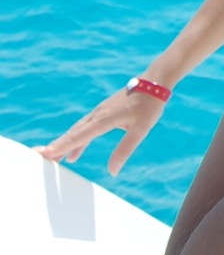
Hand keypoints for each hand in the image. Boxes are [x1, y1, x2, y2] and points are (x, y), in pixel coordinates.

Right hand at [40, 85, 167, 173]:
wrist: (153, 83)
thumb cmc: (148, 106)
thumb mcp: (140, 130)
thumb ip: (124, 150)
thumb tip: (112, 172)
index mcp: (104, 119)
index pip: (79, 135)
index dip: (63, 146)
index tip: (47, 154)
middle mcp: (97, 115)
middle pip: (73, 133)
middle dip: (56, 146)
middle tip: (39, 157)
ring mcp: (99, 112)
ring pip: (77, 130)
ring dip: (64, 144)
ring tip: (52, 160)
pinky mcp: (103, 112)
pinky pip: (85, 128)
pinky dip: (77, 140)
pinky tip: (74, 153)